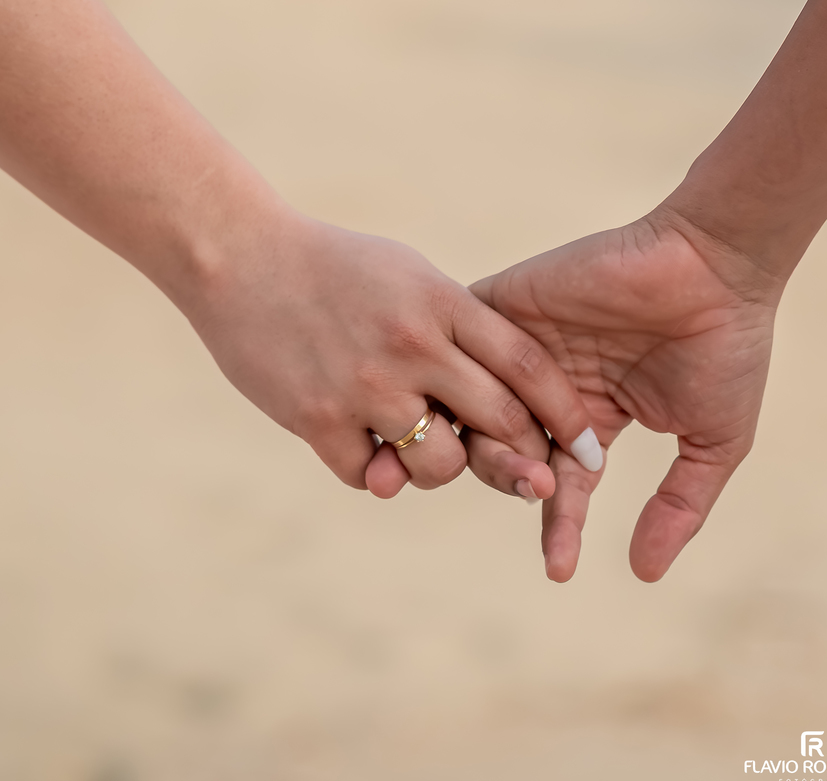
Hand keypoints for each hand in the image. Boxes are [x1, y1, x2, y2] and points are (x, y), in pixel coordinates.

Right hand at [187, 211, 600, 496]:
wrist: (236, 258)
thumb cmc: (331, 266)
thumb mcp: (408, 274)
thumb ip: (457, 325)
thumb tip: (504, 388)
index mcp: (441, 302)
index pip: (527, 365)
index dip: (566, 413)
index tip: (590, 445)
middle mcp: (410, 346)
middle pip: (498, 421)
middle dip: (523, 457)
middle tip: (530, 474)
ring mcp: (363, 385)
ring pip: (438, 464)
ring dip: (440, 469)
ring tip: (420, 449)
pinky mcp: (315, 418)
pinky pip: (369, 476)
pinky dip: (376, 473)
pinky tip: (365, 448)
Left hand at [467, 207, 780, 580]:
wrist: (714, 263)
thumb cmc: (725, 347)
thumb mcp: (712, 442)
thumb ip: (678, 506)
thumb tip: (643, 574)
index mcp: (588, 419)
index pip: (557, 483)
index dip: (558, 525)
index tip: (559, 571)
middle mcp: (545, 389)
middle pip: (501, 452)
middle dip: (513, 478)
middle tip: (538, 486)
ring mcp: (520, 349)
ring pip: (474, 410)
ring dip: (487, 443)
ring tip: (518, 460)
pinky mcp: (502, 307)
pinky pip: (462, 351)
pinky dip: (463, 382)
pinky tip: (472, 413)